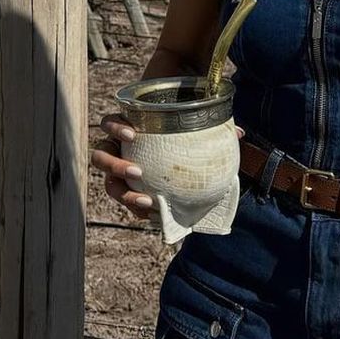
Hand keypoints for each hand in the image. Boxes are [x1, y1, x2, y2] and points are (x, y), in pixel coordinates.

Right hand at [90, 115, 243, 220]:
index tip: (132, 134)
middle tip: (138, 172)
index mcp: (127, 129)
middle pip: (101, 156)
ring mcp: (118, 172)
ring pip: (109, 184)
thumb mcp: (193, 130)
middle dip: (115, 165)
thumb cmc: (180, 136)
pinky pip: (126, 203)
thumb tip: (238, 133)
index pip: (110, 123)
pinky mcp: (126, 191)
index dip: (115, 127)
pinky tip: (152, 215)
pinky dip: (137, 210)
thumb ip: (211, 129)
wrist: (174, 154)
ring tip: (145, 201)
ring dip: (124, 193)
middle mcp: (117, 150)